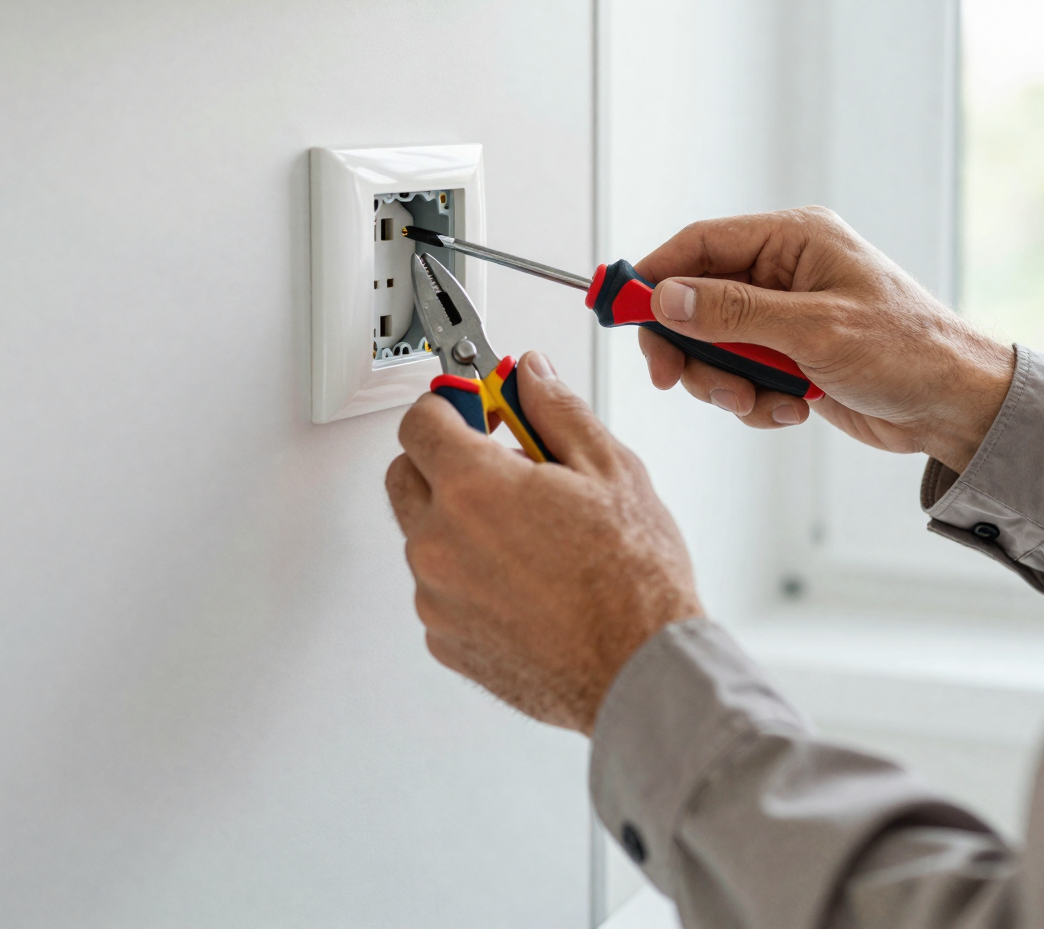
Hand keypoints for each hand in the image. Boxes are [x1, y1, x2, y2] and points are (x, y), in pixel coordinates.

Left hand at [385, 352, 702, 733]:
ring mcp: (435, 596)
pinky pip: (439, 591)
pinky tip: (524, 583)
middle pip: (405, 473)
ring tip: (529, 536)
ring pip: (424, 536)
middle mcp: (438, 541)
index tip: (475, 408)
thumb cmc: (633, 579)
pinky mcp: (444, 640)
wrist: (638, 668)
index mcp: (473, 487)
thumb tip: (531, 376)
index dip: (450, 406)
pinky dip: (467, 579)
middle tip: (501, 467)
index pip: (420, 420)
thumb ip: (556, 411)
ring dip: (458, 524)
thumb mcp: (611, 469)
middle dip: (443, 460)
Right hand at [636, 207, 1015, 472]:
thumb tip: (667, 296)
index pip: (702, 244)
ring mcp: (787, 317)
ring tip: (759, 402)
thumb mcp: (814, 330)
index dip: (655, 276)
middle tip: (674, 380)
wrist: (956, 408)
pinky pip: (742, 377)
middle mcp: (787, 272)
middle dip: (688, 346)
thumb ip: (733, 313)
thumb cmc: (908, 352)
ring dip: (724, 382)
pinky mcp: (792, 358)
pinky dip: (755, 401)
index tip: (620, 311)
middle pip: (697, 299)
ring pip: (714, 346)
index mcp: (796, 240)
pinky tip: (792, 410)